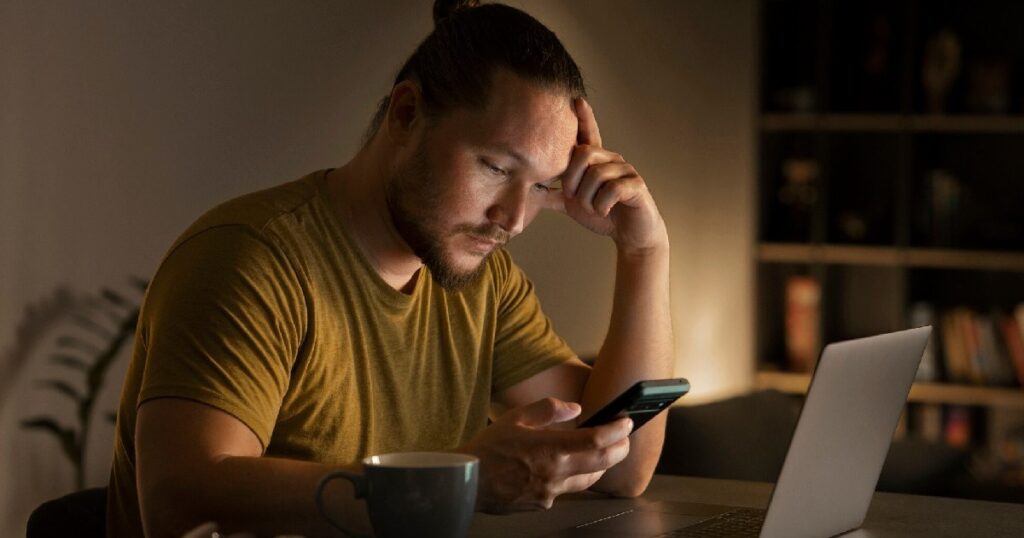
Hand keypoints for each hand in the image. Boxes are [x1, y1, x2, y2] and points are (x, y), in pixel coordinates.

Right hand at [460, 397, 632, 512]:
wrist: (467, 481)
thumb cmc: (488, 449)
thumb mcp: (516, 417)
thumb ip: (549, 409)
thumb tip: (575, 408)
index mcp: (549, 448)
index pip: (597, 440)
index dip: (617, 430)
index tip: (626, 422)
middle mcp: (554, 473)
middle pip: (603, 463)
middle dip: (620, 448)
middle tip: (624, 437)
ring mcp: (550, 492)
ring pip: (589, 479)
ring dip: (601, 464)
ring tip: (603, 451)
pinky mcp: (544, 504)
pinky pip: (568, 489)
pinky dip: (574, 476)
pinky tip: (568, 466)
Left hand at [547, 98, 668, 256]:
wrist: (630, 235)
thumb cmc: (604, 214)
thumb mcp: (574, 204)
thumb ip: (554, 195)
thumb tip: (529, 190)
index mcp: (596, 161)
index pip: (588, 134)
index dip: (583, 117)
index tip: (576, 100)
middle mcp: (611, 160)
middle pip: (583, 153)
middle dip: (571, 179)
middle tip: (571, 197)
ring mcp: (625, 171)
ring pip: (596, 174)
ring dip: (587, 199)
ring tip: (592, 208)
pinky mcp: (636, 186)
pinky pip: (612, 189)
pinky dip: (601, 206)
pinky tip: (604, 211)